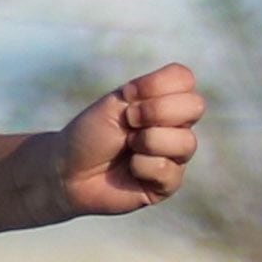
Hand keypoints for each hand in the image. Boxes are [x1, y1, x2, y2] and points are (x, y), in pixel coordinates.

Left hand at [49, 63, 201, 218]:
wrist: (66, 170)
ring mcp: (176, 154)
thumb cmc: (90, 133)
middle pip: (195, 106)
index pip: (184, 79)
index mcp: (166, 100)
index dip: (156, 85)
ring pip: (186, 142)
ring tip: (128, 147)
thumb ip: (153, 90)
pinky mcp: (169, 183)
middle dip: (156, 112)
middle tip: (128, 122)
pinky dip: (142, 166)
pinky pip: (169, 170)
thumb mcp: (117, 102)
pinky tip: (130, 169)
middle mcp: (177, 125)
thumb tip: (187, 91)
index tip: (128, 96)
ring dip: (147, 141)